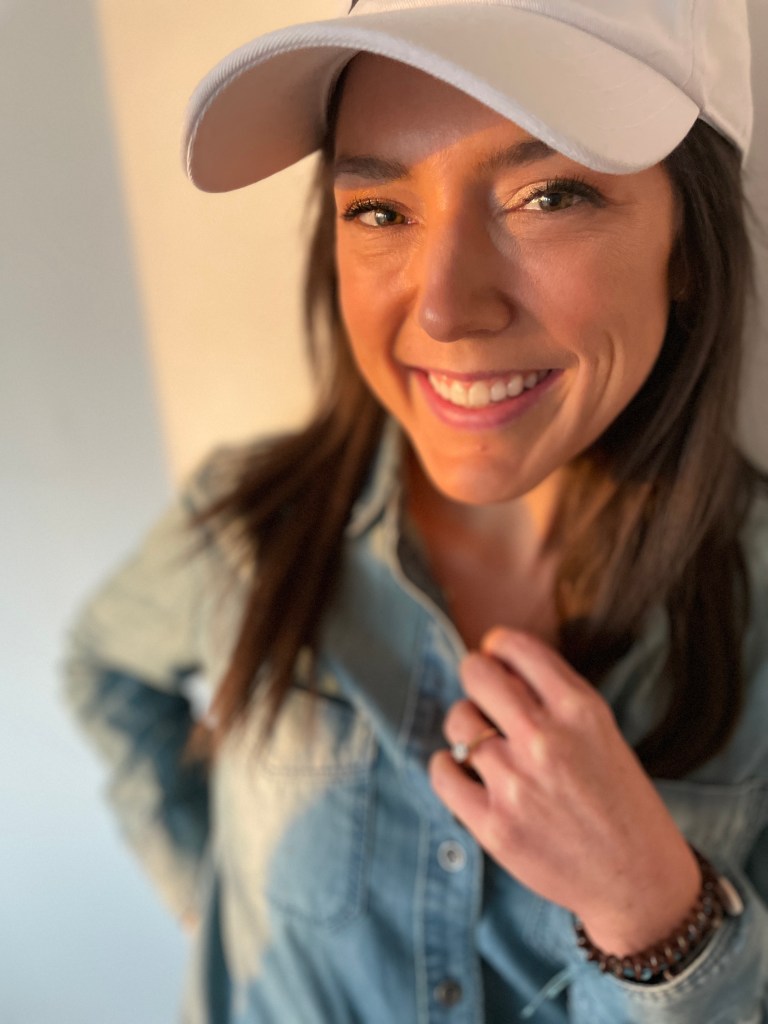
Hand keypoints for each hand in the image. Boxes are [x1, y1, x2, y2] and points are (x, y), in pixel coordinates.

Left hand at [429, 628, 700, 954]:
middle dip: (475, 676)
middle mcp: (545, 740)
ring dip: (467, 727)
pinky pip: (443, 771)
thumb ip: (552, 691)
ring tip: (487, 744)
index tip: (495, 656)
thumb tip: (493, 653)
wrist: (636, 879)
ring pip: (458, 720)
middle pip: (476, 673)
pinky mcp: (493, 825)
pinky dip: (449, 766)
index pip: (514, 646)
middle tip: (483, 695)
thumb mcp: (601, 729)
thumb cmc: (617, 796)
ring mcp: (516, 783)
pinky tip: (467, 772)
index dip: (497, 646)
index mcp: (579, 709)